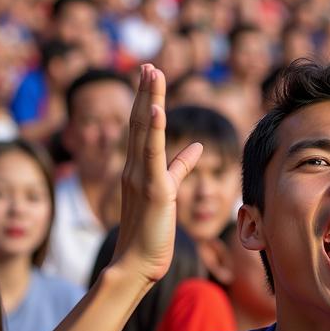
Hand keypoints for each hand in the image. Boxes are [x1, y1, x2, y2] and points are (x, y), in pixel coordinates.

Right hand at [109, 65, 201, 285]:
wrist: (135, 265)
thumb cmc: (152, 234)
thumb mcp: (168, 193)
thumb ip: (180, 168)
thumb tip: (196, 148)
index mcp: (138, 169)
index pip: (141, 128)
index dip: (146, 100)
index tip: (151, 77)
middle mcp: (133, 169)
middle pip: (138, 122)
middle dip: (144, 92)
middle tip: (148, 65)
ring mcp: (140, 178)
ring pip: (143, 131)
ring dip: (148, 100)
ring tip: (152, 73)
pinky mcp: (152, 190)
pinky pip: (152, 156)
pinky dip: (153, 131)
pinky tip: (155, 110)